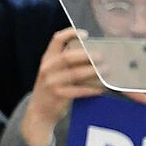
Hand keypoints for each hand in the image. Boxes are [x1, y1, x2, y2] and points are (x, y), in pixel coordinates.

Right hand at [20, 28, 107, 145]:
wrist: (39, 112)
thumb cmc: (50, 89)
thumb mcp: (51, 71)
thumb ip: (64, 62)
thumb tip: (91, 53)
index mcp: (47, 59)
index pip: (56, 40)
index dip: (70, 33)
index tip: (85, 34)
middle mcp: (47, 69)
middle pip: (68, 57)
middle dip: (87, 55)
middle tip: (102, 56)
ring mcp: (52, 83)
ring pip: (76, 74)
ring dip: (93, 72)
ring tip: (106, 70)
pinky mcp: (59, 95)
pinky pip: (80, 90)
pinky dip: (93, 89)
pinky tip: (102, 88)